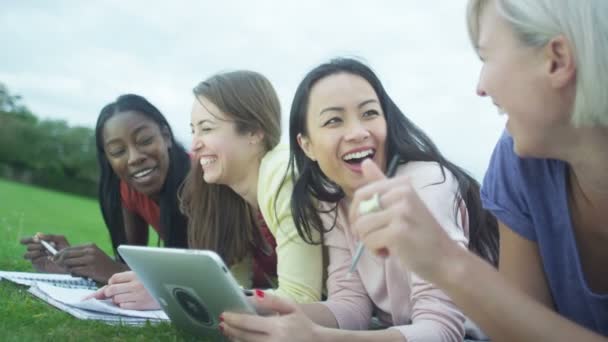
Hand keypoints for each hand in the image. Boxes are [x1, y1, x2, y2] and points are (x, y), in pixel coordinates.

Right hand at [20, 233, 69, 272]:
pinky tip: (49, 258)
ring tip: (46, 252)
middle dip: (37, 245)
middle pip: (28, 247)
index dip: (26, 239)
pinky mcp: (37, 266)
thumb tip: (37, 234)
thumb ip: (50, 236)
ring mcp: (35, 259)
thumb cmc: (65, 249)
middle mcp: (35, 251)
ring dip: (36, 252)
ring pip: (26, 255)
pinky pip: (33, 261)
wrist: (70, 260)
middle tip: (46, 246)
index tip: (36, 239)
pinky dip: (41, 258)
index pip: (25, 240)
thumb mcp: (60, 239)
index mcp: (38, 243)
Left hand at [52, 243, 127, 282]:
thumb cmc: (100, 264)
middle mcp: (90, 251)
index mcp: (89, 246)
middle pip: (67, 254)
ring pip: (69, 263)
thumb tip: (61, 256)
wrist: (114, 271)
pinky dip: (72, 273)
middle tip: (55, 264)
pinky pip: (75, 271)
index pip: (69, 248)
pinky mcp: (91, 269)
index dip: (59, 253)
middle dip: (58, 260)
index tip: (53, 258)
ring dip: (66, 267)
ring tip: (68, 270)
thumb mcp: (92, 254)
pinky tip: (76, 274)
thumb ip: (79, 253)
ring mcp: (91, 260)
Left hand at [83, 271, 159, 309]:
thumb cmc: (152, 281)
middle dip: (109, 292)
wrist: (171, 290)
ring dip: (117, 299)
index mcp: (136, 273)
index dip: (111, 282)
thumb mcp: (140, 274)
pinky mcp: (141, 305)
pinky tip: (131, 301)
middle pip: (111, 289)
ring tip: (126, 296)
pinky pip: (123, 306)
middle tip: (115, 293)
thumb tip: (98, 293)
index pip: (114, 278)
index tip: (114, 284)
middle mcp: (136, 284)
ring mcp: (138, 295)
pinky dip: (124, 305)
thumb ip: (122, 280)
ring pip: (116, 299)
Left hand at [221, 291, 319, 341]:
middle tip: (222, 324)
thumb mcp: (291, 307)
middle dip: (230, 330)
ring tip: (228, 331)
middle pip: (244, 337)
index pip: (248, 323)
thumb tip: (253, 294)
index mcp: (277, 327)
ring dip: (235, 339)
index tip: (224, 315)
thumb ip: (272, 300)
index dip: (234, 319)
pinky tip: (240, 340)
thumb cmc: (302, 323)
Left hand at [349, 159, 460, 281]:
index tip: (366, 226)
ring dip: (369, 242)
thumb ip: (382, 184)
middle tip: (377, 238)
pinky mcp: (398, 232)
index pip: (361, 193)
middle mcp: (402, 194)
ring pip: (361, 227)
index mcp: (401, 185)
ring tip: (386, 246)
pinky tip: (390, 253)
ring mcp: (401, 212)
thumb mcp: (403, 203)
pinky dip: (375, 251)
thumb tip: (364, 161)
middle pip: (359, 211)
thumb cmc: (421, 233)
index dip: (356, 213)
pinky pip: (369, 241)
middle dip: (361, 229)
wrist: (445, 258)